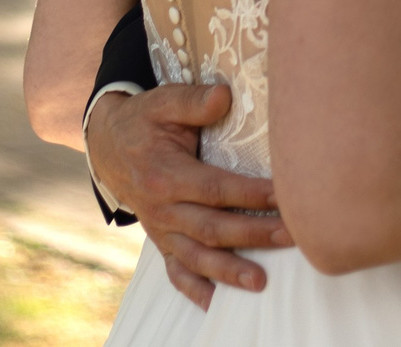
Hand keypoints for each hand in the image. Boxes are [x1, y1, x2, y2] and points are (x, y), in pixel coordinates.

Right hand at [87, 84, 292, 308]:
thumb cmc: (145, 121)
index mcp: (164, 174)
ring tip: (260, 282)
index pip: (213, 188)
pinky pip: (176, 271)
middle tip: (291, 238)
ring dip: (229, 270)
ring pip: (197, 256)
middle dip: (253, 234)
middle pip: (212, 227)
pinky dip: (195, 290)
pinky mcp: (161, 241)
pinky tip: (217, 303)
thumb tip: (224, 96)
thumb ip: (193, 100)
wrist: (109, 146)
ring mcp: (161, 230)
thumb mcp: (163, 102)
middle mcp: (162, 208)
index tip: (284, 196)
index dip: (249, 194)